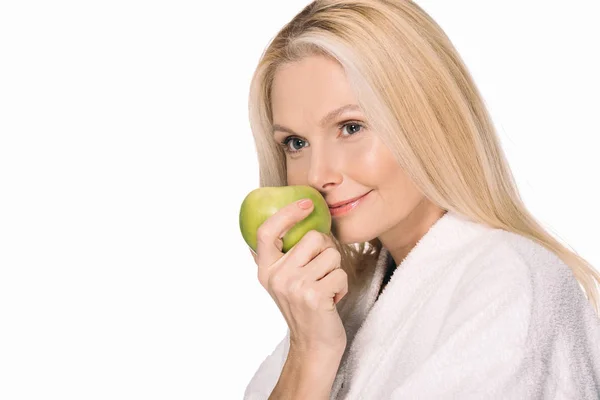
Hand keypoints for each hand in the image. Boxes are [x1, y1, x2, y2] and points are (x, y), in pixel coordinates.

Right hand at [249, 198, 347, 354]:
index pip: (266, 232)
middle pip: (313, 238)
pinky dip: (342, 287)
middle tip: (322, 273)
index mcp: (265, 270)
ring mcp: (294, 286)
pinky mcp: (314, 296)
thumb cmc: (304, 309)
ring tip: (325, 289)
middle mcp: (276, 277)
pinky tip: (332, 300)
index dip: (286, 213)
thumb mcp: (283, 282)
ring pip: (331, 255)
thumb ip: (280, 257)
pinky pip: (340, 274)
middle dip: (326, 252)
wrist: (313, 346)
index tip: (306, 203)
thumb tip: (283, 219)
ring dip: (335, 271)